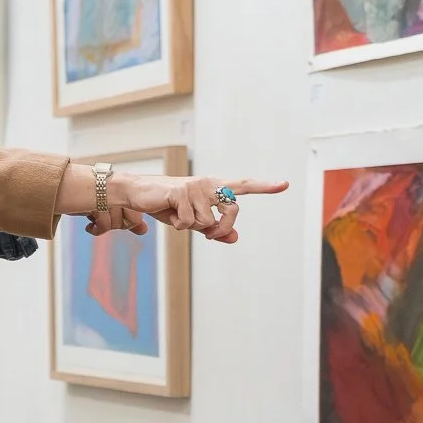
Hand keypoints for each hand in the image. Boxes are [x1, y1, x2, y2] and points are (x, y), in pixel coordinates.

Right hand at [59, 166, 288, 242]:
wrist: (138, 195)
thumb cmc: (166, 206)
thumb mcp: (192, 222)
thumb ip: (214, 229)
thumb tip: (235, 238)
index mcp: (213, 188)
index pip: (242, 186)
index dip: (264, 186)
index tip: (284, 184)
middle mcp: (209, 184)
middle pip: (232, 212)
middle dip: (221, 230)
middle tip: (210, 237)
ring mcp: (196, 186)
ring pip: (208, 222)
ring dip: (193, 227)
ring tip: (178, 216)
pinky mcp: (182, 192)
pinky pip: (190, 222)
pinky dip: (180, 225)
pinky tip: (169, 213)